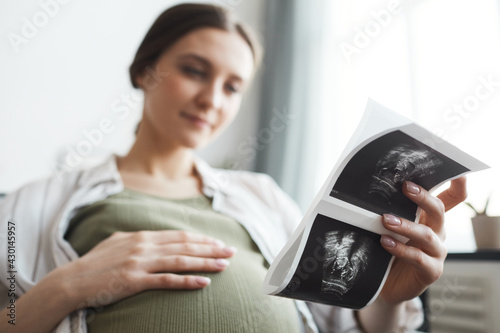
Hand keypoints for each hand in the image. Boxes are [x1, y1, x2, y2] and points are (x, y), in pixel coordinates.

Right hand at [55, 230, 235, 309]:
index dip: (201, 239)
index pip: (179, 236)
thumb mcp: (116, 243)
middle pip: (185, 246)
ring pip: (181, 261)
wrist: (71, 281)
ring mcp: (140, 263)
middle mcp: (144, 246)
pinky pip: (166, 281)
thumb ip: (136, 239)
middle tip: (231, 251)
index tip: (218, 242)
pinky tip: (204, 283)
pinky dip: (187, 281)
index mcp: (142, 236)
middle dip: (211, 248)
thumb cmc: (94, 263)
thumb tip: (150, 237)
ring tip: (224, 266)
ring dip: (205, 262)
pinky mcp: (134, 281)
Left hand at [378, 177, 466, 303]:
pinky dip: (401, 249)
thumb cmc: (387, 250)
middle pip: (439, 210)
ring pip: (427, 234)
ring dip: (406, 225)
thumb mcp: (390, 226)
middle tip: (406, 187)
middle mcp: (437, 232)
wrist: (384, 284)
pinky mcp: (430, 271)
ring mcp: (436, 252)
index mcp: (430, 218)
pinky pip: (419, 258)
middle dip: (424, 197)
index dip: (457, 184)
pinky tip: (385, 242)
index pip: (451, 198)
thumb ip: (390, 209)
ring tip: (386, 219)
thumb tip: (372, 187)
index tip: (456, 171)